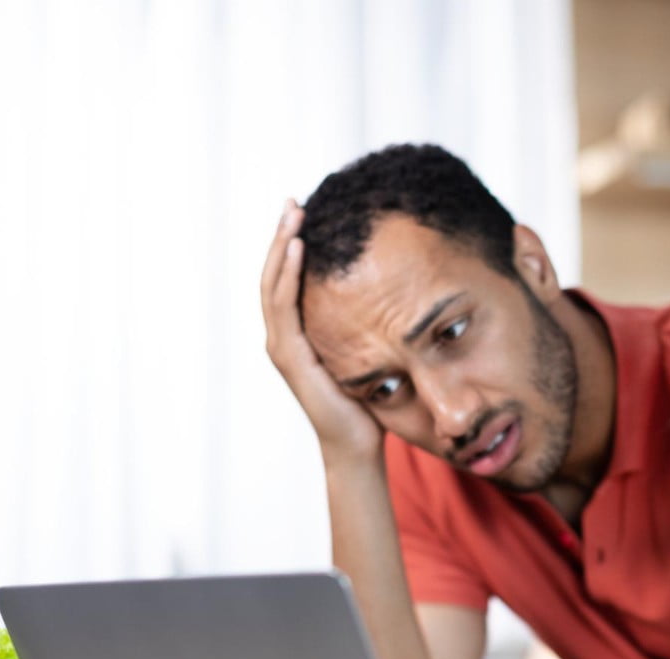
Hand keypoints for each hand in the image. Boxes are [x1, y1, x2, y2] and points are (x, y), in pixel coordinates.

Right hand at [260, 199, 384, 460]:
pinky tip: (300, 250)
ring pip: (274, 285)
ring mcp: (284, 347)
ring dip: (282, 247)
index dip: (292, 246)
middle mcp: (284, 337)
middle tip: (293, 202)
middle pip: (275, 275)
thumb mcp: (367, 352)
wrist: (358, 445)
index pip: (288, 280)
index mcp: (300, 334)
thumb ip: (366, 324)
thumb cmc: (367, 404)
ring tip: (292, 215)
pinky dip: (289, 276)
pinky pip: (285, 308)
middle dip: (283, 236)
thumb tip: (395, 290)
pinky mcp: (291, 357)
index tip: (304, 213)